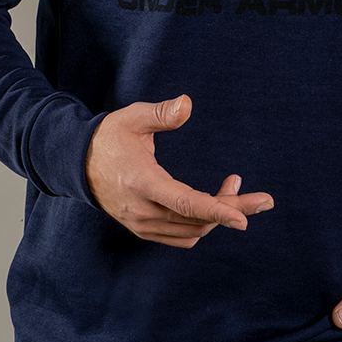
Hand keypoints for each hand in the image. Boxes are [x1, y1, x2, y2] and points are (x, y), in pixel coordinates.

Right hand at [85, 94, 273, 247]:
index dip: (217, 210)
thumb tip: (188, 104)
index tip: (244, 218)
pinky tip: (214, 202)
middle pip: (197, 220)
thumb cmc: (109, 136)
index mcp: (141, 182)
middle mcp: (142, 211)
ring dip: (219, 214)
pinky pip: (182, 236)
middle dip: (233, 209)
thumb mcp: (132, 117)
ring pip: (192, 231)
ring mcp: (142, 224)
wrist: (77, 163)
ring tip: (235, 186)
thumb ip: (161, 113)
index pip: (185, 203)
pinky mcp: (144, 229)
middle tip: (264, 200)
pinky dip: (202, 223)